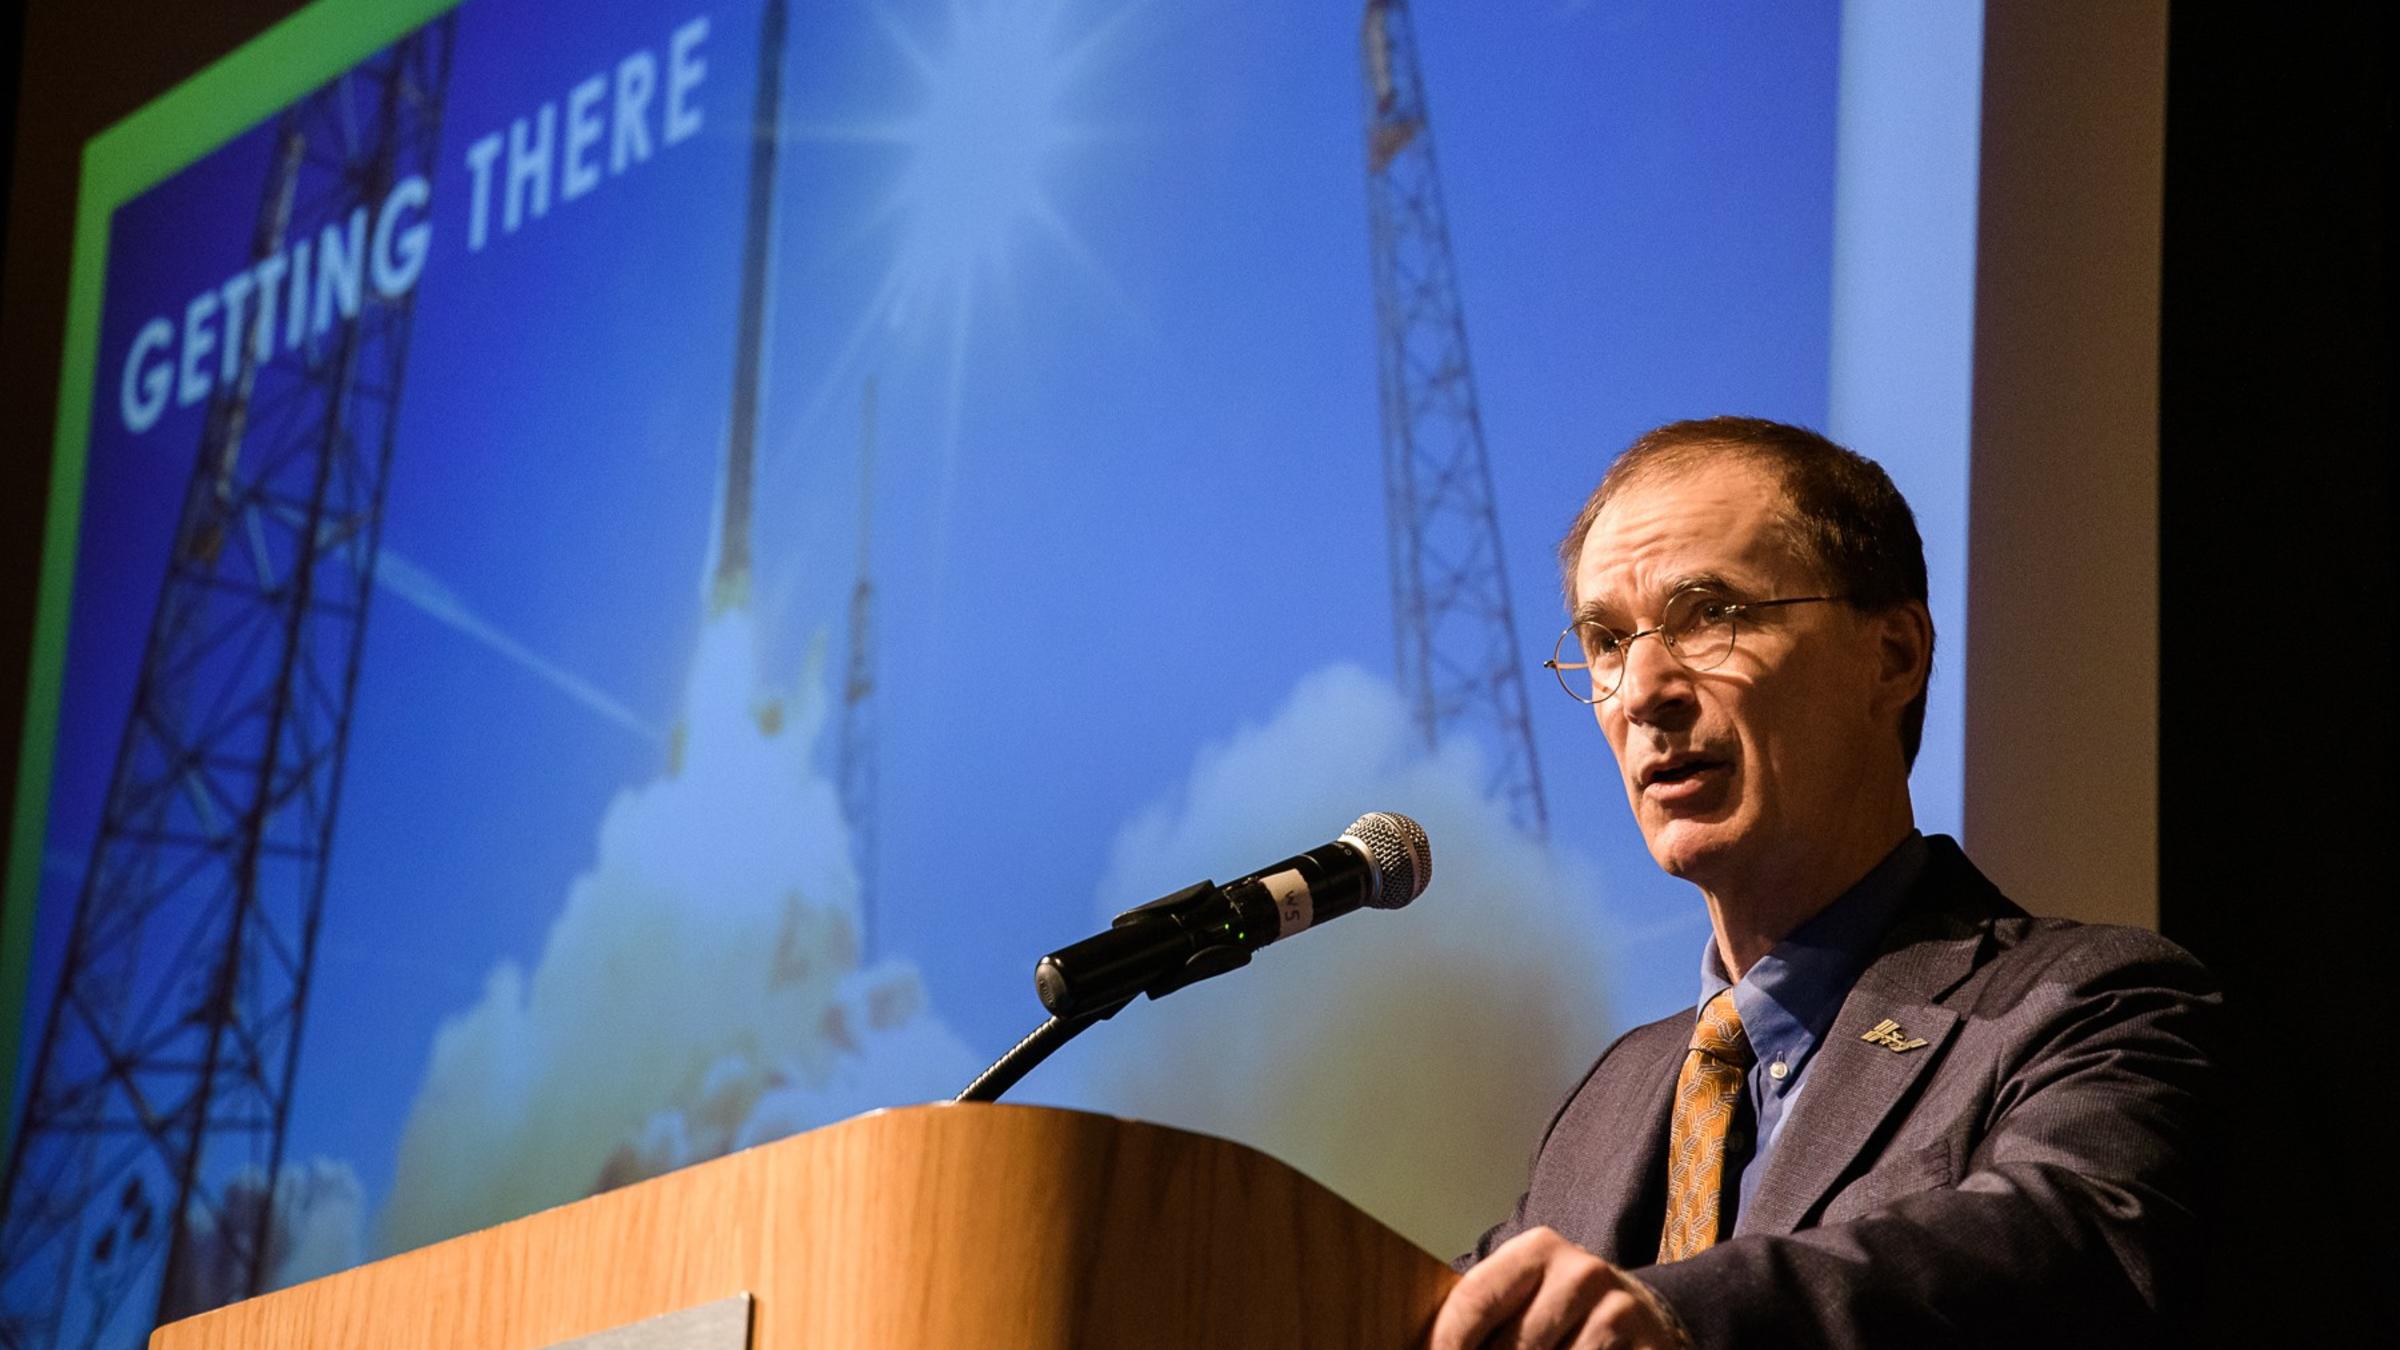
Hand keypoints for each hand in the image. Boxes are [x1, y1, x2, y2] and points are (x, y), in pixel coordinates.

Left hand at [1430, 1227, 1684, 1349]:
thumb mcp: (1525, 1296)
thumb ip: (1483, 1313)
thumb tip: (1431, 1344)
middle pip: (1514, 1344)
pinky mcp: (1649, 1347)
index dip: (1448, 1342)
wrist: (1643, 1317)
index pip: (1476, 1298)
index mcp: (1538, 1250)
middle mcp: (1581, 1272)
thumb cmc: (1562, 1310)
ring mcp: (1619, 1311)